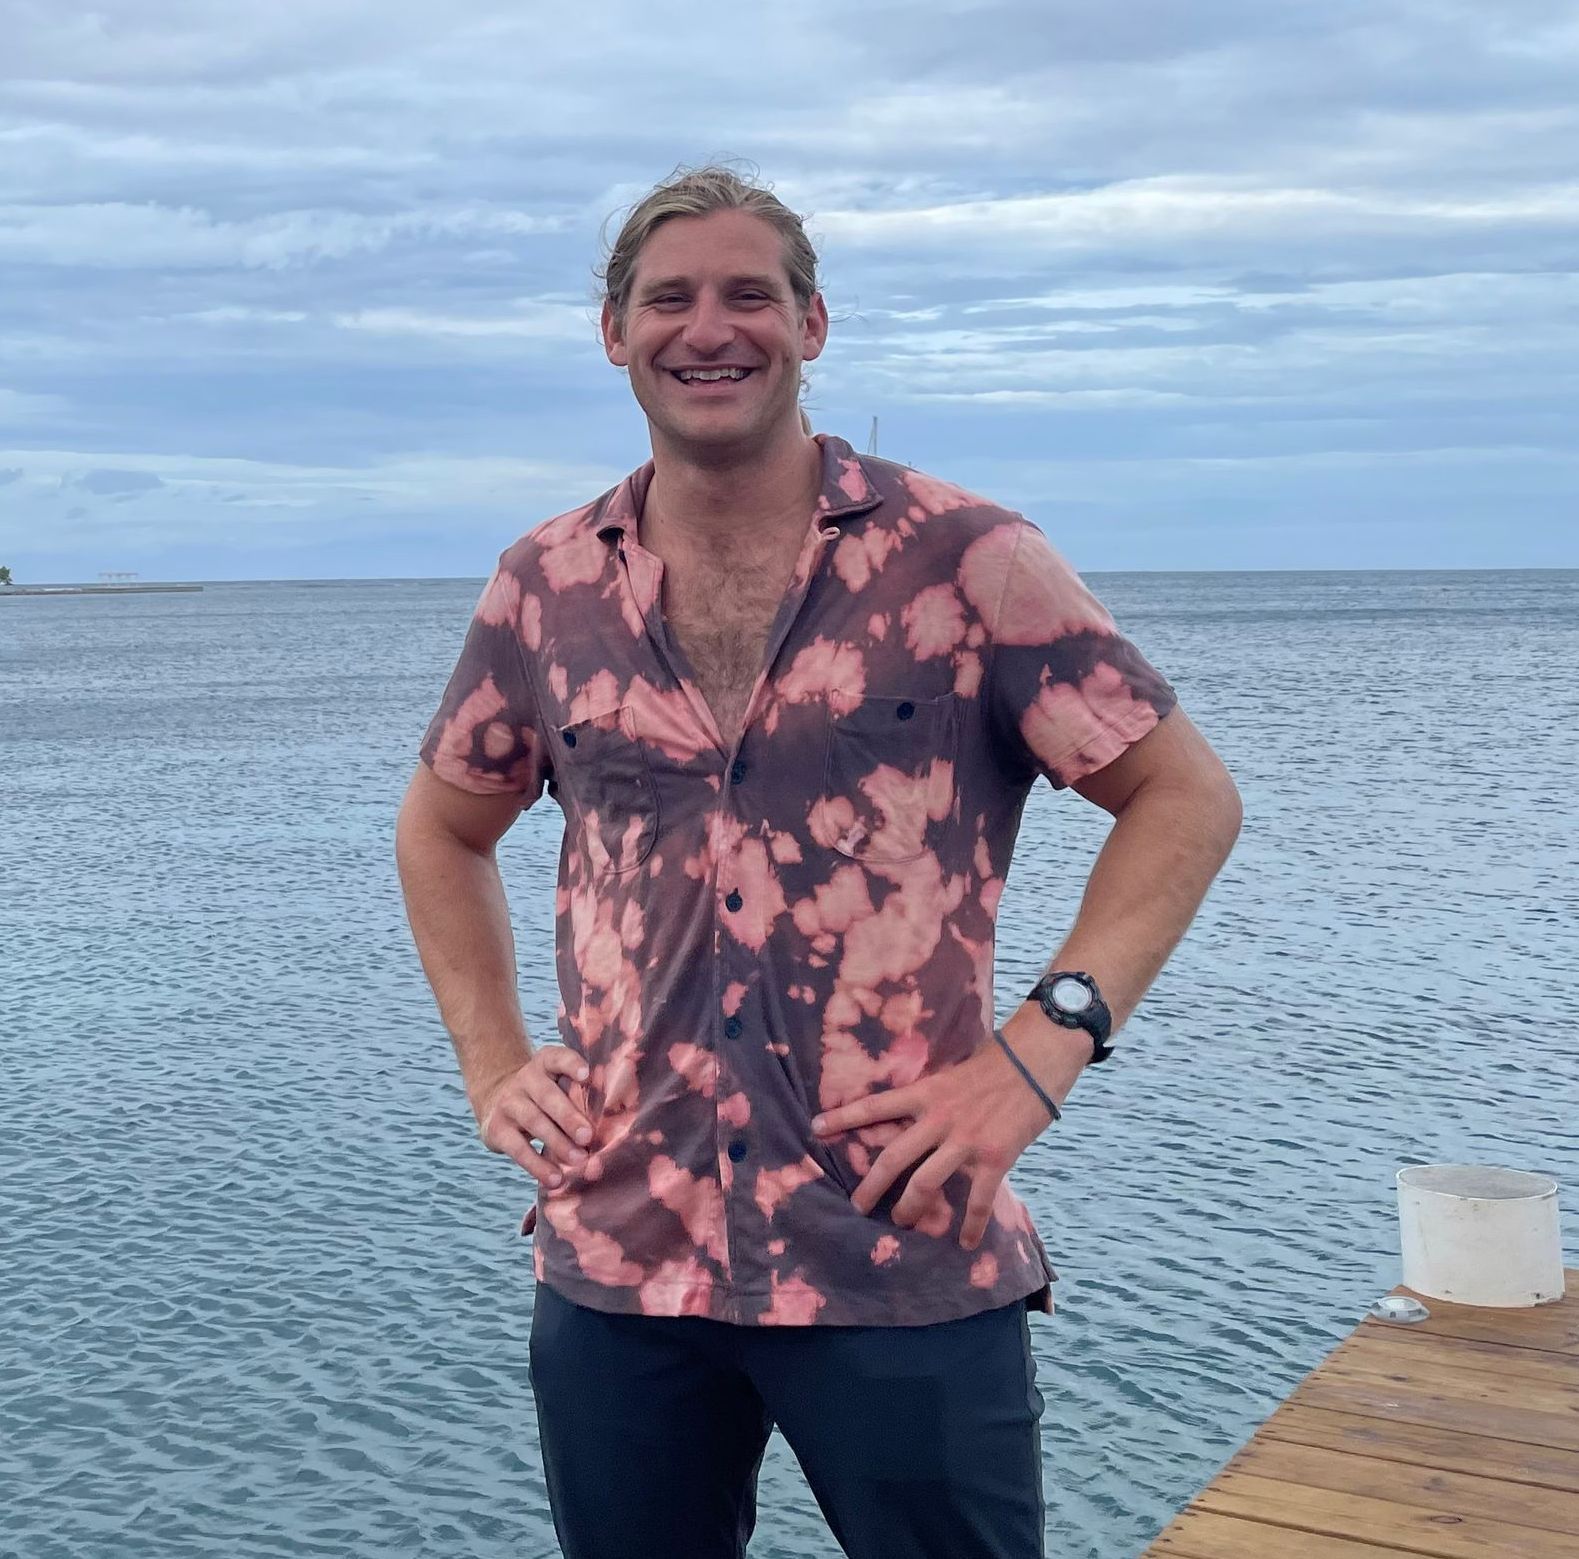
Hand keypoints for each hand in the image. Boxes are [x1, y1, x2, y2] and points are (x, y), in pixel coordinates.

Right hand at [473, 1046, 593, 1187]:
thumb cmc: (545, 1097)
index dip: (571, 1064)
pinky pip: (518, 1149)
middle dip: (569, 1117)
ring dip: (557, 1143)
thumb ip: (579, 1095)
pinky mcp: (497, 1129)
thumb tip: (612, 1126)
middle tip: (588, 1136)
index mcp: (545, 1063)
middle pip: (547, 1096)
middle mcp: (525, 1079)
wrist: (498, 1101)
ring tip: (578, 1160)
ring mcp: (509, 1103)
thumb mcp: (557, 1084)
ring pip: (534, 1122)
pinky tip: (554, 1178)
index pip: (557, 1058)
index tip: (586, 1075)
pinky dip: (537, 1165)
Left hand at [811, 1037, 1064, 1249]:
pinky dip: (970, 1226)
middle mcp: (939, 1118)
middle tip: (856, 1206)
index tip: (815, 1127)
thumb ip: (930, 1097)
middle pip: (893, 1157)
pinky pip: (978, 1200)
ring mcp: (966, 1140)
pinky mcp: (995, 1157)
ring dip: (910, 1208)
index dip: (844, 1116)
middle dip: (871, 1186)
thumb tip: (910, 1114)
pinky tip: (964, 1243)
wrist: (1035, 1060)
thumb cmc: (994, 1063)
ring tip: (901, 1224)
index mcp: (926, 1093)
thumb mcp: (951, 1074)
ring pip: (925, 1183)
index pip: (876, 1106)